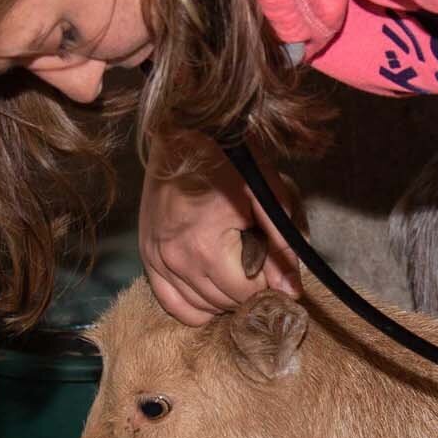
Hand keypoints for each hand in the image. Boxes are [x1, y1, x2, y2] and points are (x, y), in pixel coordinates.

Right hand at [140, 133, 300, 324]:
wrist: (184, 130)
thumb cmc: (228, 157)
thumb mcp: (266, 195)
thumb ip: (281, 245)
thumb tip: (290, 291)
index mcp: (205, 247)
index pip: (247, 293)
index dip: (268, 282)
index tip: (273, 260)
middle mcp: (175, 259)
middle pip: (224, 302)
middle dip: (247, 288)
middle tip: (257, 260)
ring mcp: (157, 259)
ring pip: (201, 307)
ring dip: (224, 297)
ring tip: (236, 267)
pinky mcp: (147, 256)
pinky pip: (171, 303)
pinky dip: (194, 304)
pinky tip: (211, 287)